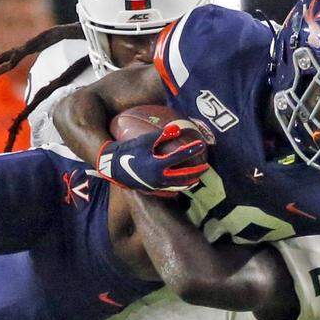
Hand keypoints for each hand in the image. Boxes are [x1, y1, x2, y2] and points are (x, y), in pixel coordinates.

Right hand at [94, 123, 208, 192]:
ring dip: (189, 182)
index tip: (201, 145)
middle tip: (206, 167)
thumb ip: (161, 135)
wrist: (113, 168)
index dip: (191, 150)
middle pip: (183, 176)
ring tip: (197, 178)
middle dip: (196, 172)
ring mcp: (156, 185)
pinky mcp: (152, 189)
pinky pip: (169, 190)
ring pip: (178, 186)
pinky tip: (182, 185)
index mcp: (157, 164)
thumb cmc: (128, 151)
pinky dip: (178, 187)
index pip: (180, 157)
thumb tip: (178, 129)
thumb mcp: (144, 141)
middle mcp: (159, 177)